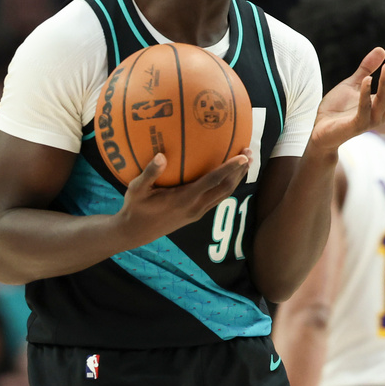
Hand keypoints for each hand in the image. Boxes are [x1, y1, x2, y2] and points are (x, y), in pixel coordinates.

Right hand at [117, 152, 249, 244]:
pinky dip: (226, 185)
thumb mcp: (136, 190)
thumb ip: (149, 173)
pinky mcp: (195, 215)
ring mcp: (197, 212)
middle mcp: (195, 207)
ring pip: (224, 194)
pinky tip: (227, 176)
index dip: (229, 168)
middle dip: (240, 171)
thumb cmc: (134, 208)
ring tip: (246, 162)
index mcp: (184, 199)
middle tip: (249, 152)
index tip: (242, 156)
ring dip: (236, 179)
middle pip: (225, 188)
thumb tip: (161, 156)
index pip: (213, 181)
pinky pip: (217, 198)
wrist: (135, 233)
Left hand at [310, 47, 384, 153]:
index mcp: (381, 104)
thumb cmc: (338, 109)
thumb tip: (382, 49)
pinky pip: (363, 109)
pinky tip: (367, 79)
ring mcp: (370, 121)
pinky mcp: (356, 125)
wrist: (321, 130)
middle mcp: (380, 114)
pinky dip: (365, 94)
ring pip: (382, 100)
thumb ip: (366, 68)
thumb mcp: (353, 84)